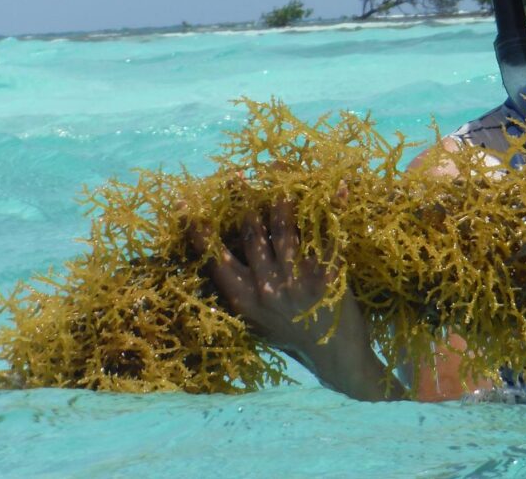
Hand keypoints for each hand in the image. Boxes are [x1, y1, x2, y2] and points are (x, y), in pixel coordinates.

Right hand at [188, 198, 400, 400]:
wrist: (333, 353)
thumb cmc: (290, 334)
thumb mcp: (256, 319)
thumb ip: (240, 289)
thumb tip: (220, 254)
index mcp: (245, 299)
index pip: (216, 259)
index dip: (200, 232)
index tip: (187, 206)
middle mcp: (268, 287)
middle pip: (252, 234)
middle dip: (243, 201)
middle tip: (237, 177)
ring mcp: (299, 280)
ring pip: (285, 229)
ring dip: (281, 198)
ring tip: (279, 172)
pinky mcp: (329, 274)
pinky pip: (329, 235)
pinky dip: (333, 209)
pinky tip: (338, 187)